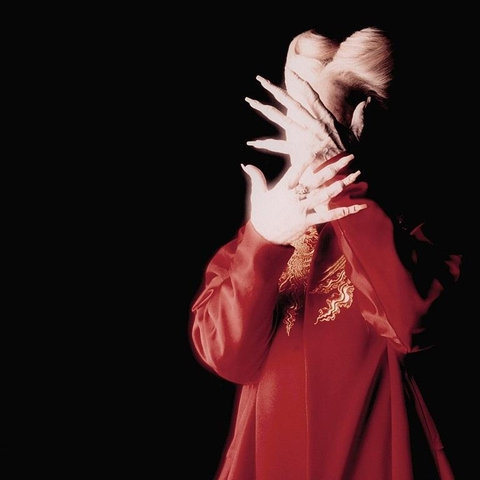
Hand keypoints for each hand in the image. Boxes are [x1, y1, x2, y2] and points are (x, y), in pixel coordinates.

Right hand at [242, 154, 366, 244]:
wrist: (262, 238)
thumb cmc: (260, 215)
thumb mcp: (257, 195)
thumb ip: (255, 178)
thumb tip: (245, 164)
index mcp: (282, 188)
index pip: (297, 169)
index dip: (308, 157)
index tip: (319, 146)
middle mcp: (293, 197)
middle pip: (316, 179)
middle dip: (333, 167)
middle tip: (348, 157)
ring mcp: (300, 210)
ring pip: (324, 195)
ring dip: (341, 185)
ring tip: (354, 176)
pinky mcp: (306, 222)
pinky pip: (327, 217)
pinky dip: (343, 212)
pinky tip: (356, 207)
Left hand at [245, 72, 369, 168]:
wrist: (350, 173)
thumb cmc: (355, 154)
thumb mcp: (360, 132)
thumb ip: (362, 116)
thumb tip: (367, 101)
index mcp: (326, 119)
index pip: (312, 96)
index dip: (301, 83)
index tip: (291, 71)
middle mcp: (313, 125)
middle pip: (291, 103)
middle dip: (275, 91)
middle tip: (260, 79)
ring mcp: (305, 137)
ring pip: (282, 119)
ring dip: (265, 109)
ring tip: (251, 101)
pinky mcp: (300, 152)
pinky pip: (280, 147)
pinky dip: (266, 145)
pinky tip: (252, 142)